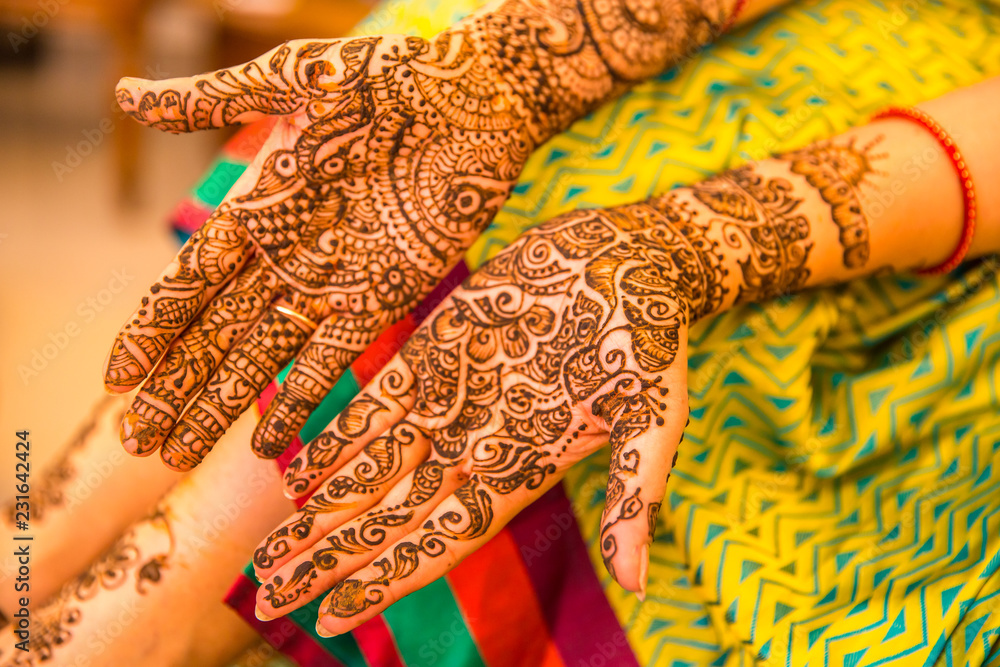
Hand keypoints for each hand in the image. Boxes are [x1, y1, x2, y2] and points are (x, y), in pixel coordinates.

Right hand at [106, 33, 538, 469]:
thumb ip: (214, 101)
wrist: (472, 99)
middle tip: (140, 440)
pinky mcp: (382, 299)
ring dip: (221, 405)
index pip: (189, 283)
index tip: (117, 376)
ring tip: (179, 453)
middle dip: (176, 387)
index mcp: (257, 209)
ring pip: (261, 357)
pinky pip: (332, 361)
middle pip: (217, 335)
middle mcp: (286, 256)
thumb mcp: (292, 82)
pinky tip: (266, 444)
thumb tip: (126, 99)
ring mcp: (332, 283)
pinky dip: (298, 402)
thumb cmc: (386, 80)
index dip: (153, 332)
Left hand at [250, 198, 730, 631]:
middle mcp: (475, 445)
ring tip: (266, 554)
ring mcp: (450, 399)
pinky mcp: (434, 349)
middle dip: (330, 558)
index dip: (384, 578)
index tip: (328, 619)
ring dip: (318, 510)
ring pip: (370, 467)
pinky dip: (334, 438)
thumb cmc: (653, 337)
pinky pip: (374, 403)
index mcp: (521, 469)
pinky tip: (293, 471)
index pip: (440, 540)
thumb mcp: (655, 412)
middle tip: (267, 598)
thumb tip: (638, 585)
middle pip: (390, 516)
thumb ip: (637, 490)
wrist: (629, 259)